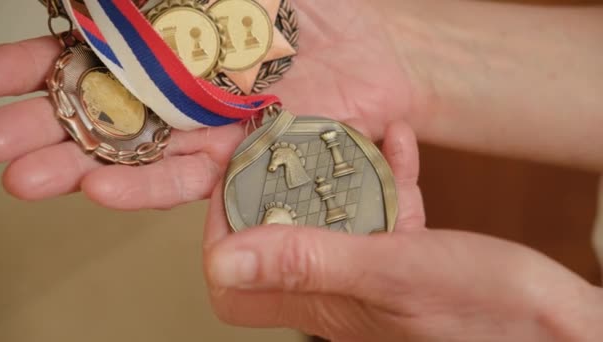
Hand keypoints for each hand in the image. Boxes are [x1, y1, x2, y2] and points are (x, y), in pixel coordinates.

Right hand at [0, 0, 417, 208]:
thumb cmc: (318, 12)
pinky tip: (100, 188)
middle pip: (102, 113)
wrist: (377, 55)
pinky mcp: (242, 161)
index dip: (41, 65)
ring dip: (78, 165)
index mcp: (173, 47)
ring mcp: (208, 130)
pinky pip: (190, 177)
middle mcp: (182, 94)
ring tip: (26, 177)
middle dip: (44, 124)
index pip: (92, 57)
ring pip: (134, 153)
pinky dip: (147, 184)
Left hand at [203, 122, 602, 340]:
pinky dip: (388, 176)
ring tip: (355, 135)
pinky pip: (382, 210)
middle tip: (291, 146)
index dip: (224, 235)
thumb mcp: (389, 273)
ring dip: (341, 174)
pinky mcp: (404, 257)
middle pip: (283, 239)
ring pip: (334, 217)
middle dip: (283, 189)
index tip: (235, 184)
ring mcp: (371, 273)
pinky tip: (400, 145)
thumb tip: (224, 262)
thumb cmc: (483, 310)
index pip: (237, 282)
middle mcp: (339, 292)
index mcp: (323, 305)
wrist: (550, 324)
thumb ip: (309, 263)